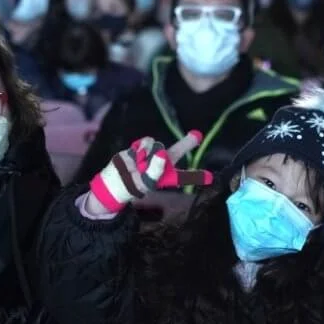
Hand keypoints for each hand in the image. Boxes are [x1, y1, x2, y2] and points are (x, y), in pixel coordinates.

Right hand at [87, 131, 213, 214]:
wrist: (113, 181)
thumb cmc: (131, 187)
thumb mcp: (145, 183)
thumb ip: (155, 170)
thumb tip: (162, 152)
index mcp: (166, 177)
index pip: (184, 176)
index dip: (197, 176)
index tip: (210, 177)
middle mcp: (162, 164)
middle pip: (177, 151)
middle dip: (187, 142)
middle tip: (197, 135)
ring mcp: (151, 155)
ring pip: (158, 146)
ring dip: (149, 154)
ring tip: (140, 165)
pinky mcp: (140, 148)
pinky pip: (147, 142)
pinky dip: (142, 149)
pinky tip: (136, 157)